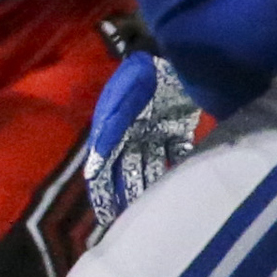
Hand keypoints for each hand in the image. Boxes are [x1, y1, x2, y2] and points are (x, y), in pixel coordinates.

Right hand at [84, 49, 202, 232]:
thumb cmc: (142, 77)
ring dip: (152, 184)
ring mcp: (155, 131)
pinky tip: (184, 180)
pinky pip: (176, 152)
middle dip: (127, 194)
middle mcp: (131, 133)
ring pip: (151, 165)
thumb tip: (92, 171)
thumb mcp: (121, 104)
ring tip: (155, 208)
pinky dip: (178, 164)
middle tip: (130, 222)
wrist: (175, 54)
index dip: (103, 191)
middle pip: (127, 169)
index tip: (106, 216)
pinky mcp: (177, 127)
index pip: (103, 167)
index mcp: (112, 130)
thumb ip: (108, 134)